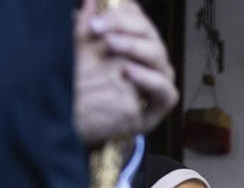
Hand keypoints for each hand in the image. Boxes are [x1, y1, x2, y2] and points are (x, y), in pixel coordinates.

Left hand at [73, 0, 175, 143]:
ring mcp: (159, 78)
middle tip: (97, 26)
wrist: (81, 121)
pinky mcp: (161, 102)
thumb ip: (85, 27)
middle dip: (122, 24)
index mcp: (135, 39)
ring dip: (133, 46)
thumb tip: (89, 0)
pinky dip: (148, 78)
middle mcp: (151, 56)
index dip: (119, 11)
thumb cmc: (83, 83)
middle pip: (148, 31)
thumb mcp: (80, 52)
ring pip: (157, 54)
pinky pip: (164, 88)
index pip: (137, 16)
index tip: (94, 15)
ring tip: (110, 44)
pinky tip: (128, 71)